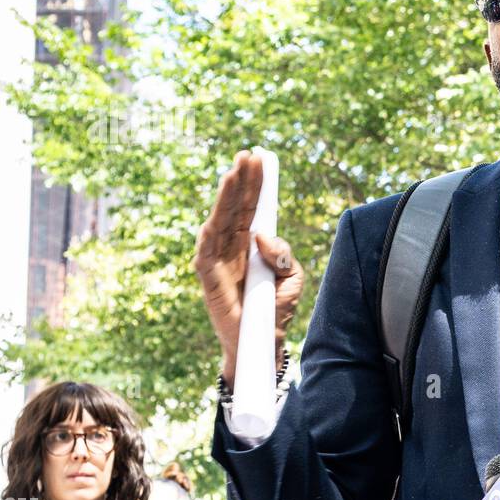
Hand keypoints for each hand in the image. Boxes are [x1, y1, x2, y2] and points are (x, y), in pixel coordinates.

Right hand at [194, 151, 304, 386]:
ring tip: (234, 173)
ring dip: (226, 199)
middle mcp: (233, 247)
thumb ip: (285, 255)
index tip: (260, 158)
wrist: (263, 344)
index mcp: (252, 244)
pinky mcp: (209, 280)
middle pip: (236, 208)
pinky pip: (206, 254)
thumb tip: (264, 235)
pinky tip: (214, 216)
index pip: (253, 207)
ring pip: (220, 222)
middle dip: (242, 181)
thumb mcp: (293, 280)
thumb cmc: (275, 310)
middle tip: (248, 155)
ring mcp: (219, 261)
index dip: (256, 184)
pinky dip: (209, 235)